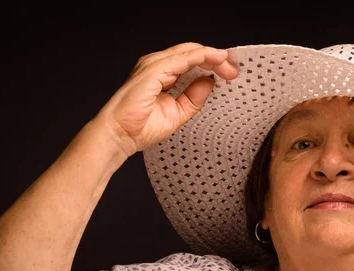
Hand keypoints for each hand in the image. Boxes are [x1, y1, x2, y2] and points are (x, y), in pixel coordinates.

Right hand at [95, 42, 238, 156]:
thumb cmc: (140, 127)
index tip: (231, 74)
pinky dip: (201, 56)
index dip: (213, 63)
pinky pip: (183, 59)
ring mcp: (154, 65)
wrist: (119, 136)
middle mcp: (158, 65)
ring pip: (190, 51)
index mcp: (163, 74)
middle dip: (217, 59)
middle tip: (234, 71)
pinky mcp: (153, 70)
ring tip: (229, 67)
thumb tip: (210, 81)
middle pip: (193, 52)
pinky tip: (215, 59)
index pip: (192, 60)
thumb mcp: (178, 113)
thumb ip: (194, 97)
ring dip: (212, 56)